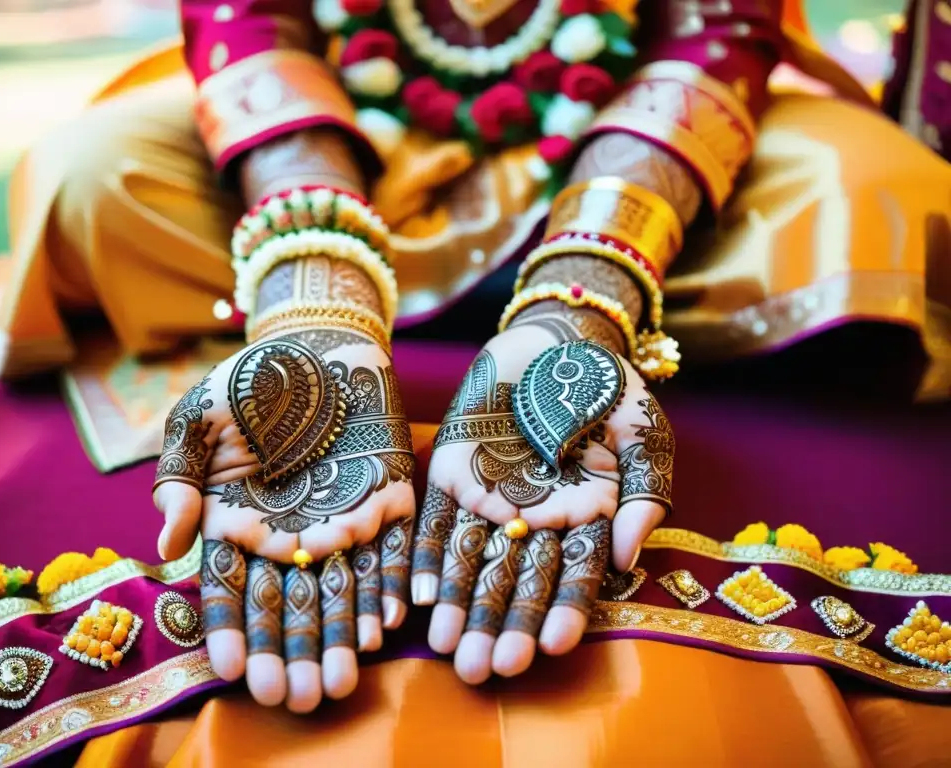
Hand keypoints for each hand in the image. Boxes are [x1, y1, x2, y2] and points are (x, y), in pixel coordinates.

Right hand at [153, 328, 414, 711]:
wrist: (315, 343)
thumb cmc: (248, 383)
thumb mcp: (197, 422)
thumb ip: (178, 481)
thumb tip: (167, 547)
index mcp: (239, 525)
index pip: (232, 590)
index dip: (231, 631)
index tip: (230, 671)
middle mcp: (290, 535)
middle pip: (289, 605)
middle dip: (289, 652)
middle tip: (290, 696)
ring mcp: (341, 520)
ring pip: (340, 590)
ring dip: (339, 636)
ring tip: (339, 680)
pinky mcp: (388, 499)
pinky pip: (389, 550)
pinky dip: (388, 585)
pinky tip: (383, 623)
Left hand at [411, 314, 672, 683]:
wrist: (555, 339)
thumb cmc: (610, 387)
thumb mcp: (644, 433)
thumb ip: (644, 495)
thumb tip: (629, 560)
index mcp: (584, 519)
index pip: (573, 576)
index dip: (563, 611)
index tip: (550, 646)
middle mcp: (534, 519)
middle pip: (517, 581)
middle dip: (502, 625)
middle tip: (486, 668)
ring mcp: (489, 498)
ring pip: (472, 562)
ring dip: (460, 606)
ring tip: (448, 649)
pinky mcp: (450, 474)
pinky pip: (434, 522)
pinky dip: (426, 558)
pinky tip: (418, 598)